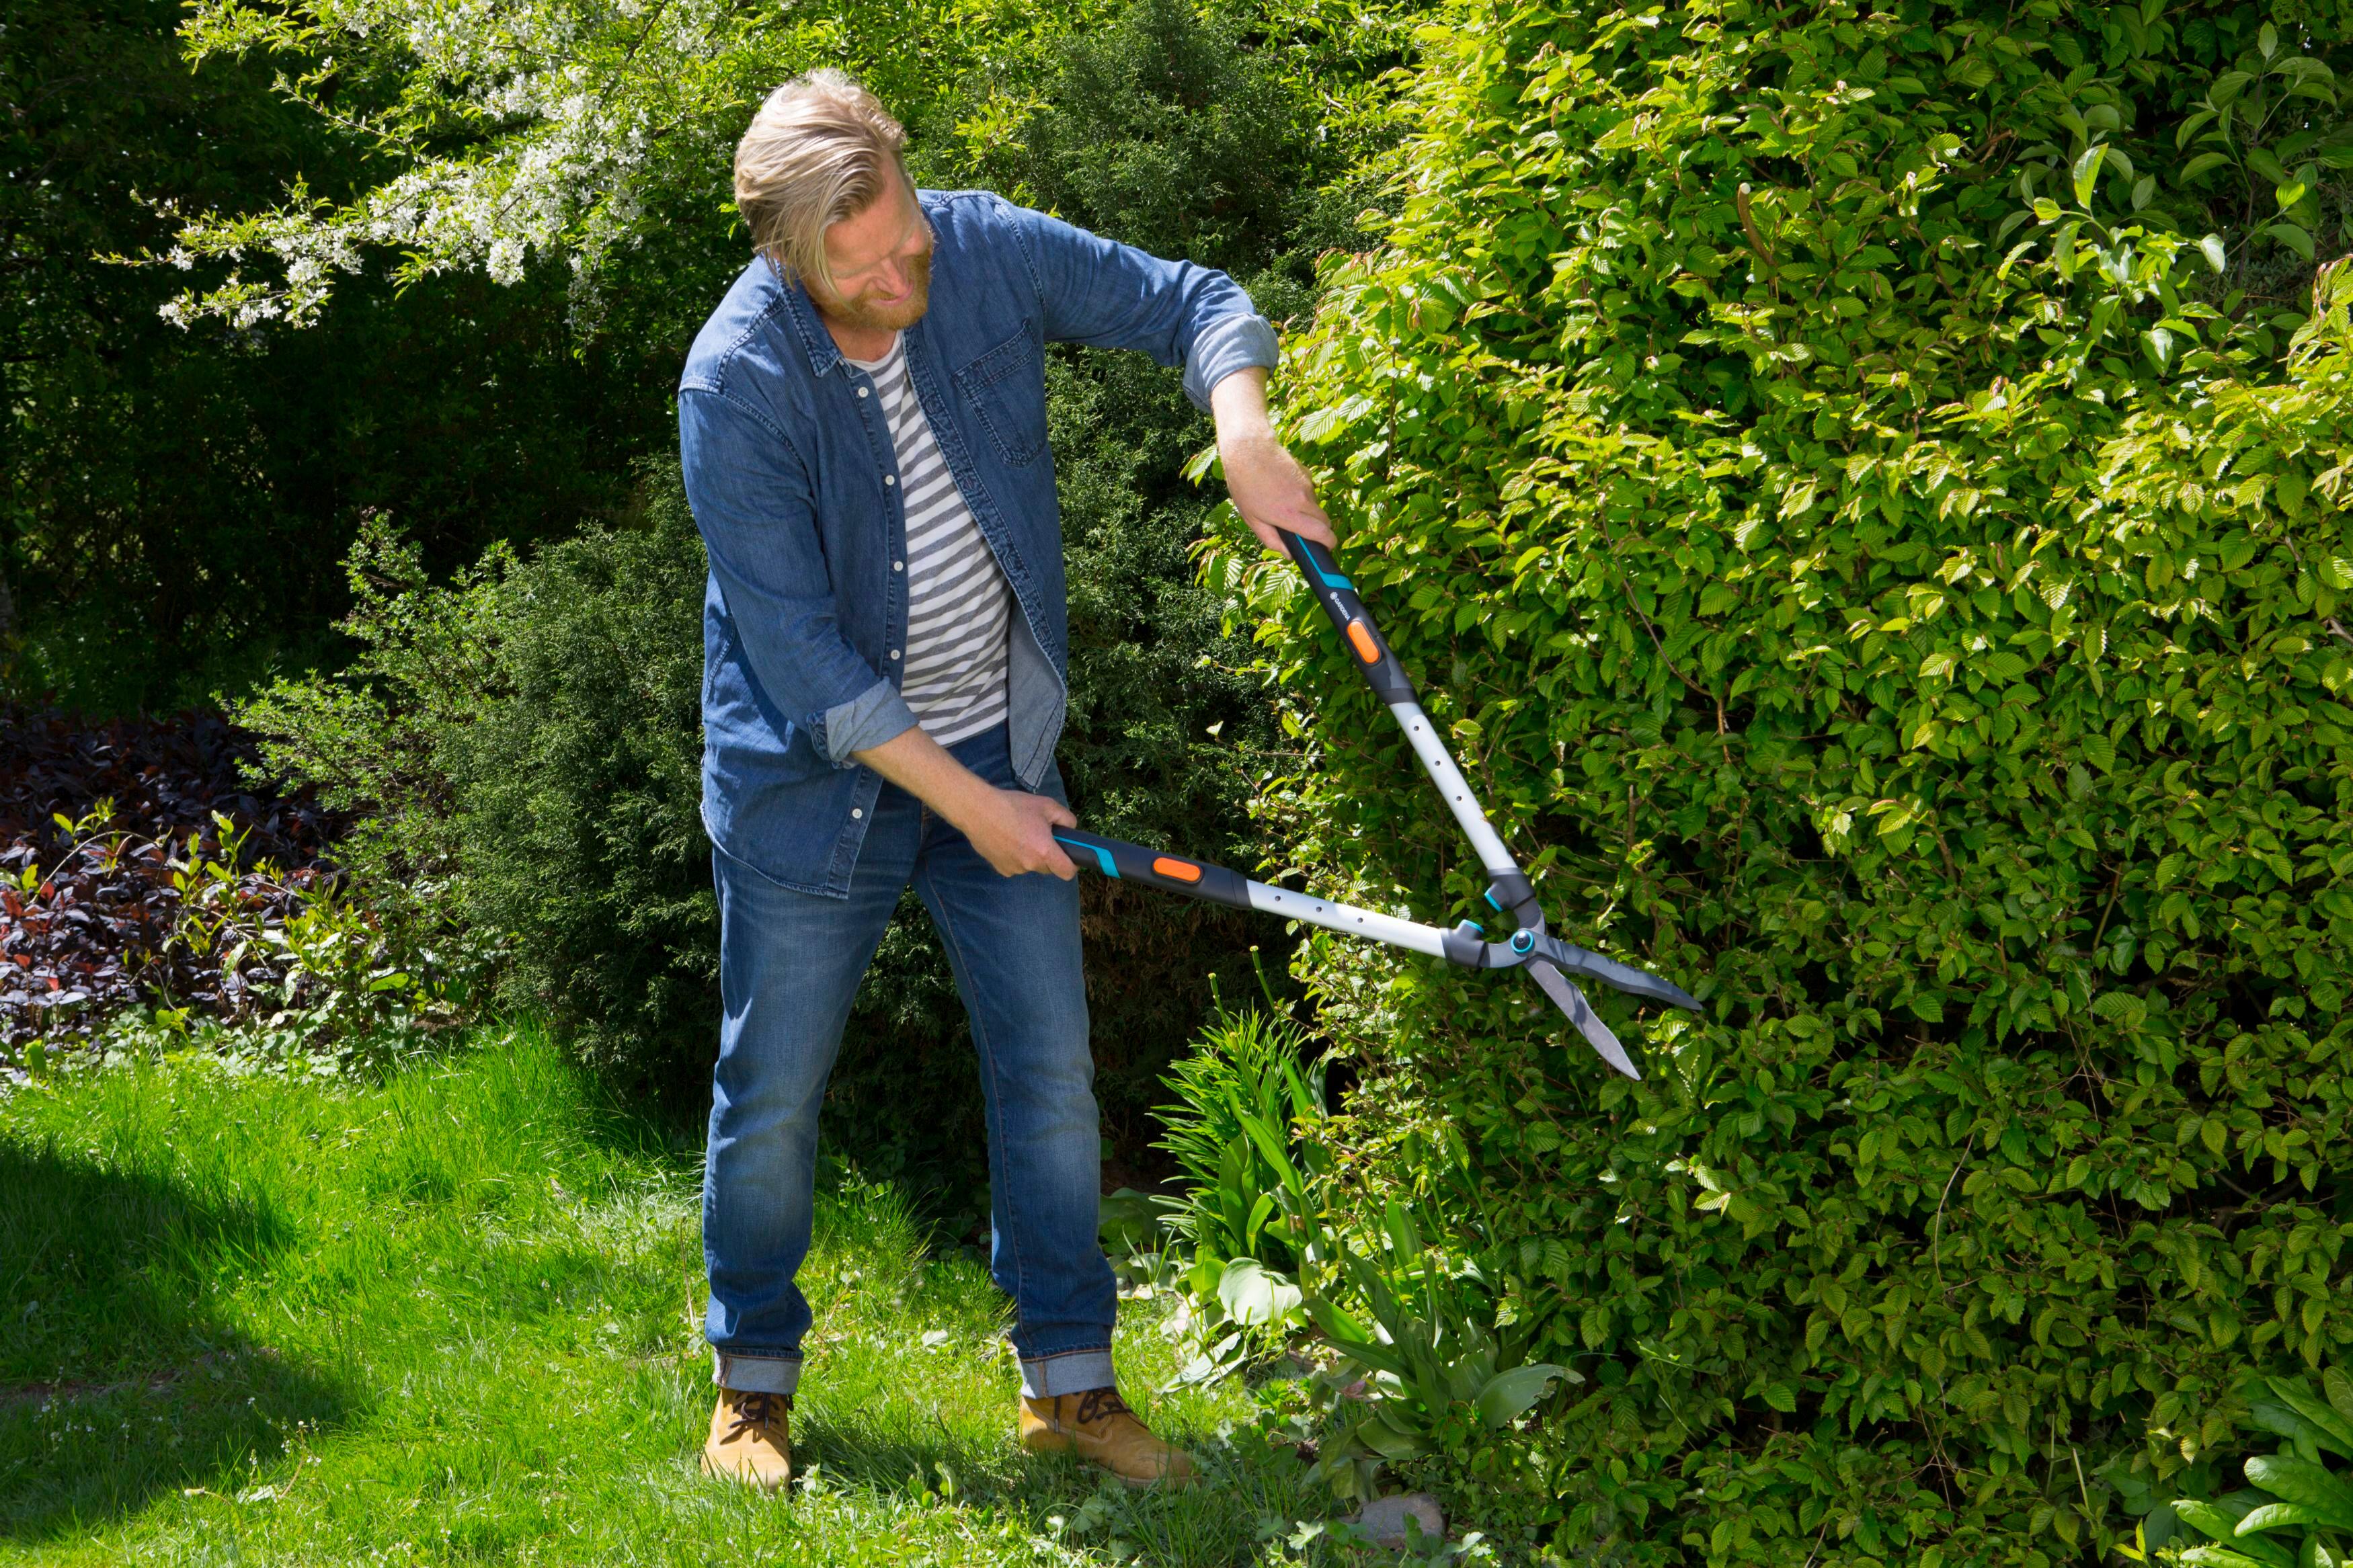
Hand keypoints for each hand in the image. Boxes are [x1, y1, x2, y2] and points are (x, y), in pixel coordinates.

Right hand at [849, 726, 1075, 878]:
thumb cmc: (1013, 806)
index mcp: (1045, 852)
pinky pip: (1015, 866)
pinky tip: (1007, 839)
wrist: (978, 810)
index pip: (1068, 873)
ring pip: (1030, 866)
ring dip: (1030, 855)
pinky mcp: (1000, 868)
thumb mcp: (1046, 805)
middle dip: (1049, 855)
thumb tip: (1071, 829)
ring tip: (1019, 833)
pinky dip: (1015, 856)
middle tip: (1040, 835)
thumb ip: (1066, 819)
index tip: (1068, 855)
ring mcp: (1014, 869)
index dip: (1071, 864)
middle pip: (1048, 868)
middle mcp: (1030, 865)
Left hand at [1222, 427, 1336, 556]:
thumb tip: (1288, 554)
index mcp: (1289, 515)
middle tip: (1304, 532)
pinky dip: (1302, 496)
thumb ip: (1271, 540)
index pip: (1322, 533)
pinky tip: (1284, 489)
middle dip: (1320, 530)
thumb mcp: (1252, 519)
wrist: (1249, 449)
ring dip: (1307, 511)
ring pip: (1316, 506)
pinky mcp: (1307, 474)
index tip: (1327, 547)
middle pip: (1325, 521)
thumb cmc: (1245, 486)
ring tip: (1283, 504)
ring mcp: (1307, 485)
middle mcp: (1302, 500)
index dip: (1329, 543)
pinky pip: (1310, 492)